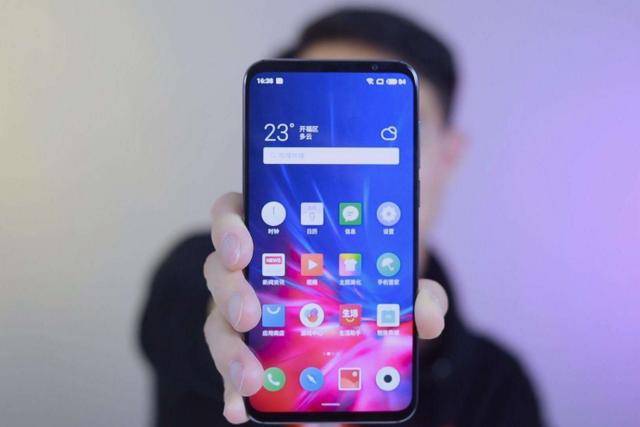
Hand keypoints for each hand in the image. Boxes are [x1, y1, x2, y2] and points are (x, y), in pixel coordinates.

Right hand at [203, 192, 448, 423]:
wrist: (360, 314)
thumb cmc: (365, 283)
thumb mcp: (395, 282)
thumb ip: (416, 291)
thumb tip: (428, 317)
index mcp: (273, 234)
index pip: (234, 214)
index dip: (229, 226)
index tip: (245, 249)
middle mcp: (248, 268)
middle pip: (218, 269)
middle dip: (229, 292)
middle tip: (250, 315)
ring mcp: (241, 307)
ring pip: (216, 321)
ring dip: (228, 350)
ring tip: (251, 376)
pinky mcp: (244, 345)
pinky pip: (230, 363)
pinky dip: (230, 387)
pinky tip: (242, 408)